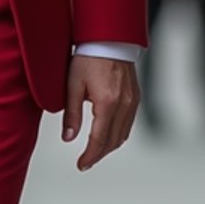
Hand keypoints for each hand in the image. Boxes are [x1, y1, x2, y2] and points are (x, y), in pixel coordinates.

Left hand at [61, 55, 140, 171]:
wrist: (108, 38)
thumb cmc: (89, 57)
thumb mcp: (73, 85)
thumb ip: (71, 114)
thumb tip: (68, 138)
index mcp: (107, 103)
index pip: (99, 139)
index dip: (90, 156)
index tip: (81, 165)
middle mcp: (124, 104)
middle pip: (112, 141)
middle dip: (98, 155)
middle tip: (85, 162)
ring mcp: (133, 101)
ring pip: (123, 135)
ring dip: (109, 147)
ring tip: (95, 152)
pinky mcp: (136, 97)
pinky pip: (129, 124)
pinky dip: (118, 135)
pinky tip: (108, 136)